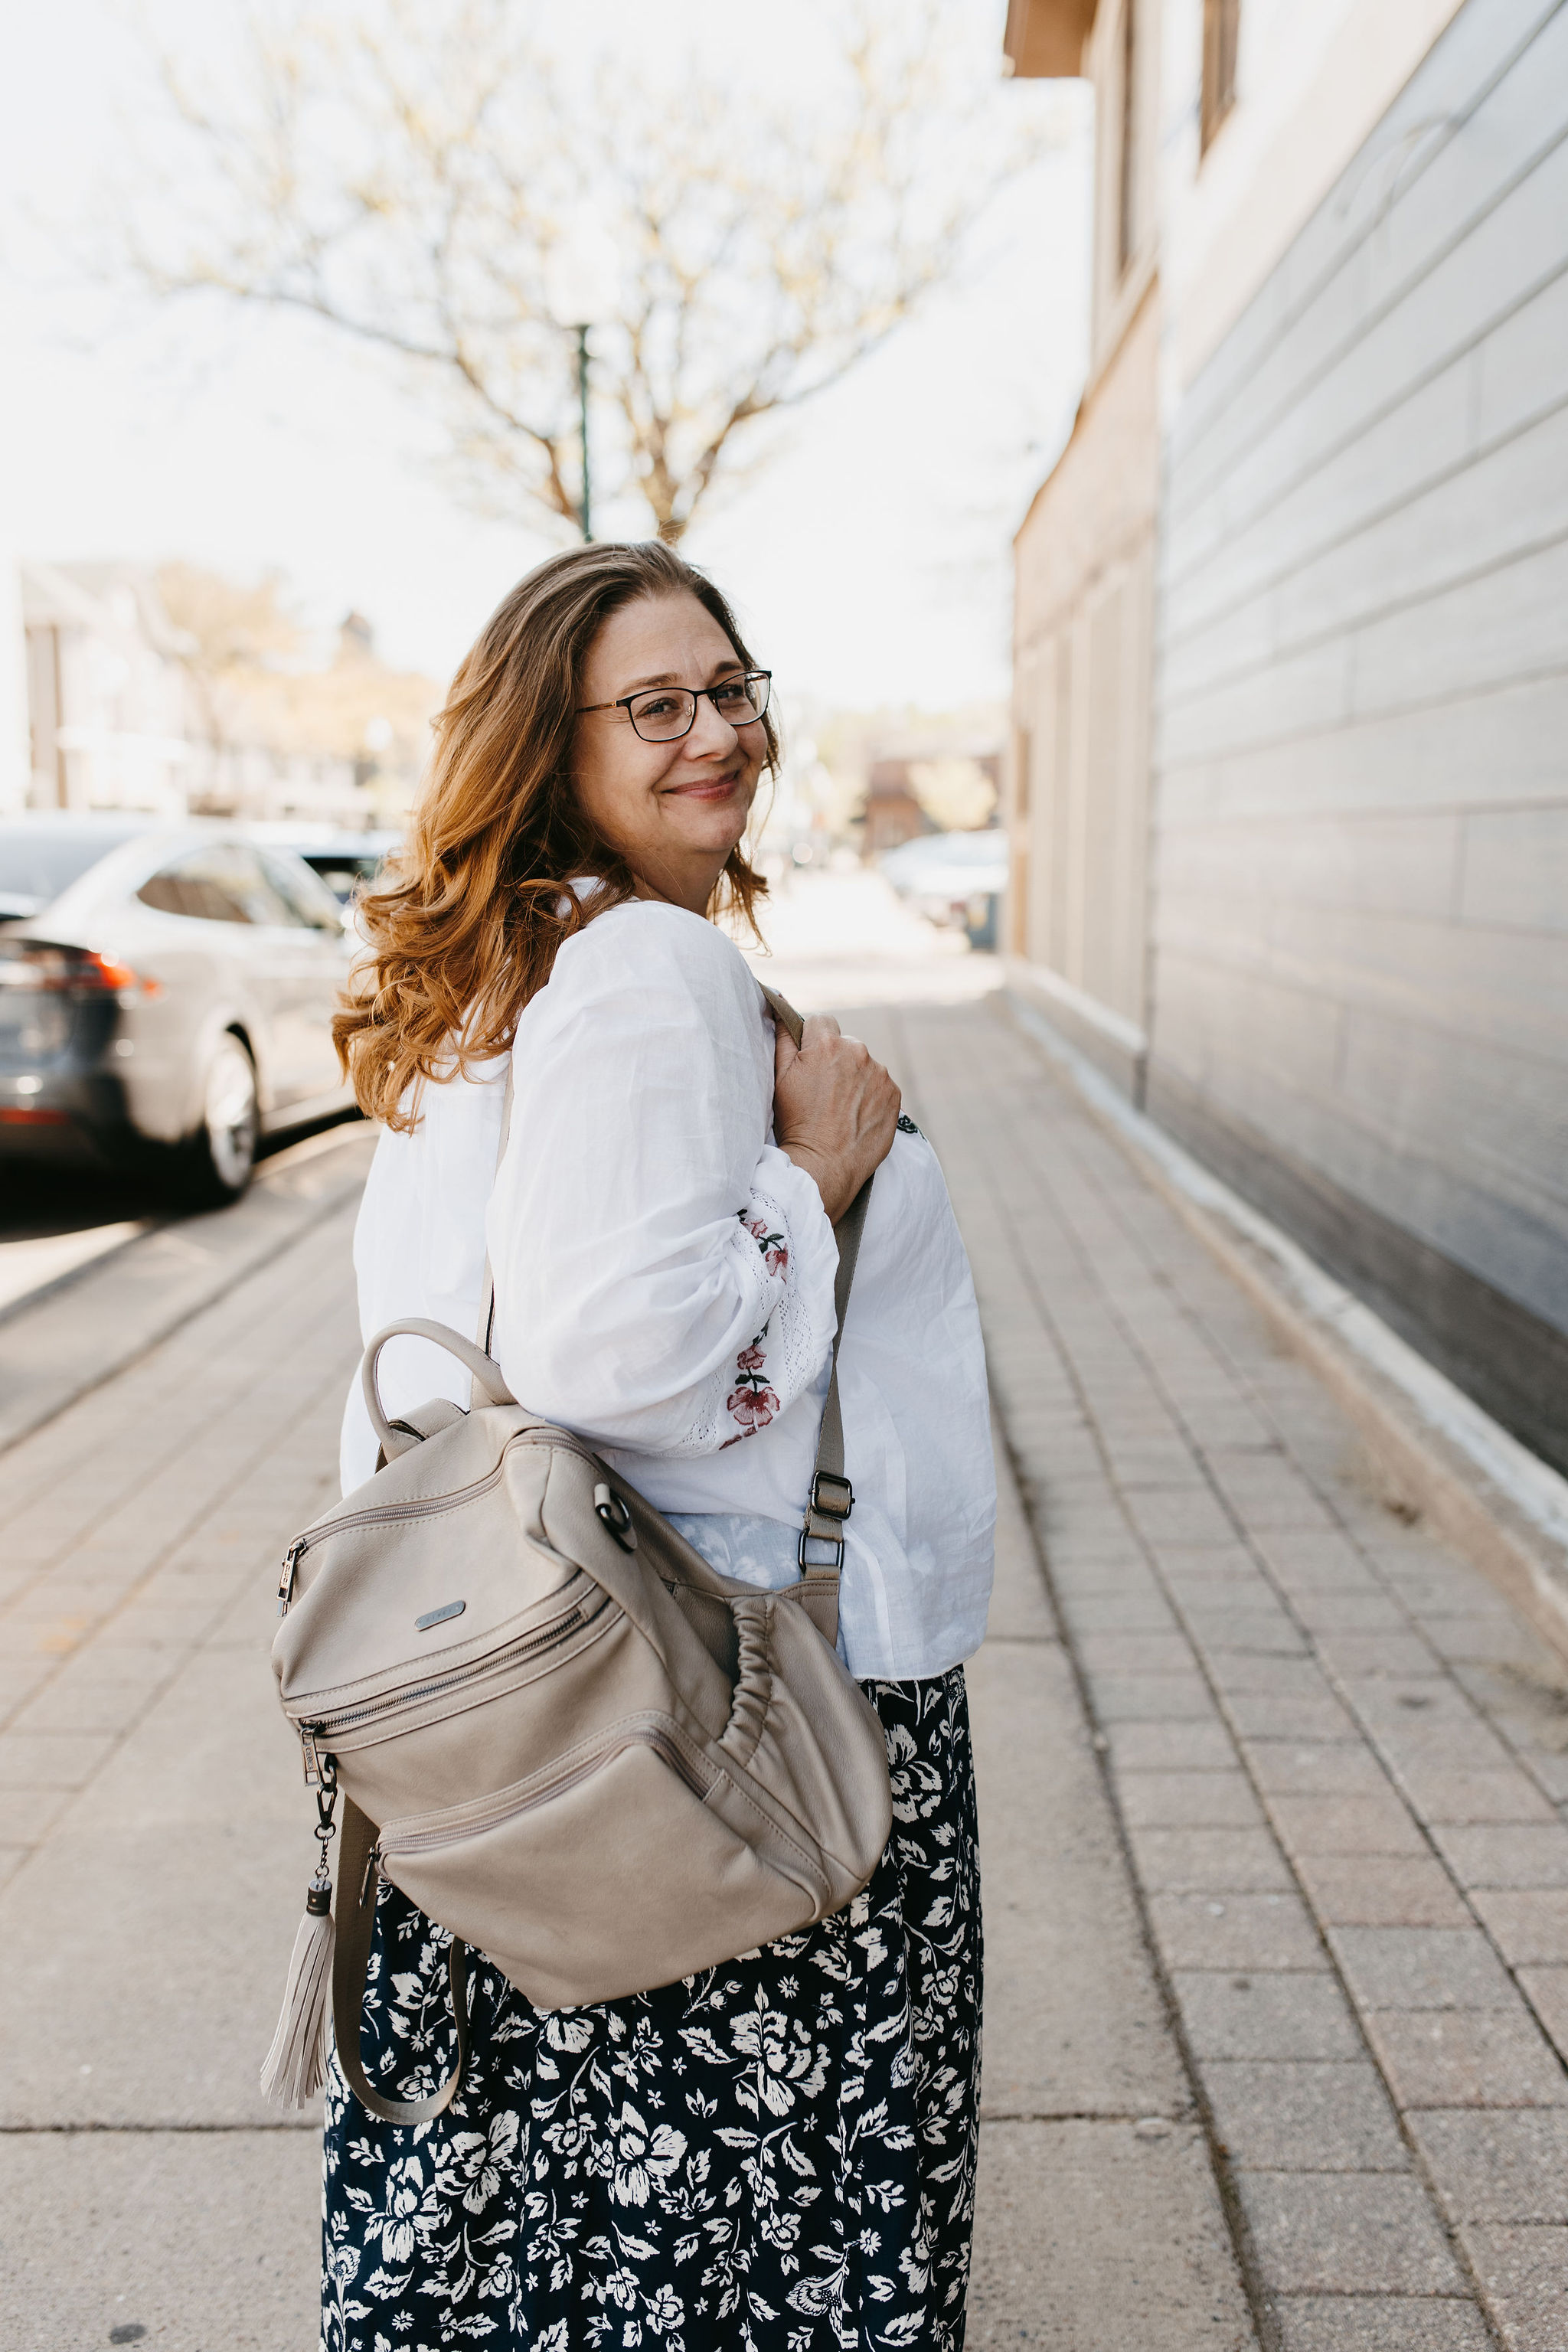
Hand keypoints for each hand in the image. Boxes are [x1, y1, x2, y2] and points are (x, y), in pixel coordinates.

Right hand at [773, 1012, 900, 1224]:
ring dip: (855, 1077)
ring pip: (865, 1065)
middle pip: (845, 1044)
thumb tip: (780, 1009)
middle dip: (836, 1059)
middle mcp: (858, 1051)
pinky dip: (871, 1095)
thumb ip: (782, 1037)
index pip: (821, 1022)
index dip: (812, 1041)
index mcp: (827, 1043)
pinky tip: (856, 1115)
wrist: (825, 1164)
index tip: (809, 1062)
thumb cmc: (796, 1122)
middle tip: (823, 1091)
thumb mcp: (779, 1077)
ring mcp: (880, 1073)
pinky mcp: (894, 1094)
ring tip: (840, 1107)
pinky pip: (881, 1085)